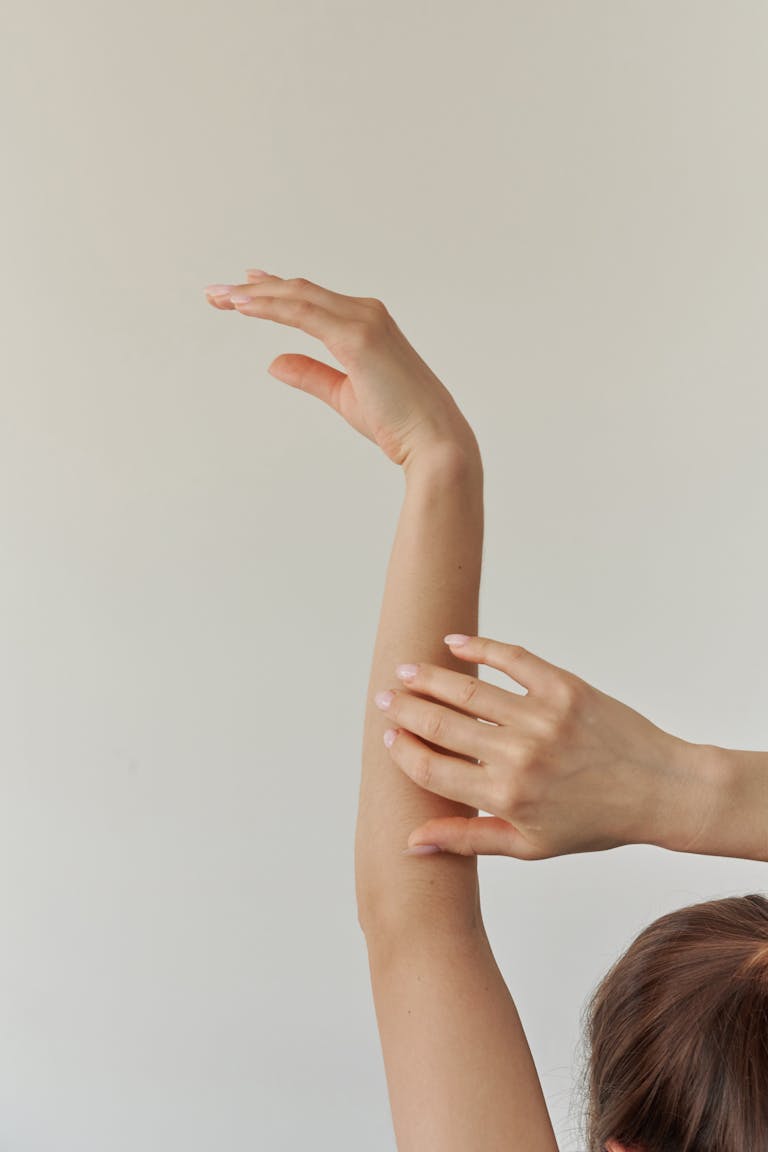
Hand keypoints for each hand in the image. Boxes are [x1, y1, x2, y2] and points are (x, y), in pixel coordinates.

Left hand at [204, 269, 476, 467]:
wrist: (431, 441)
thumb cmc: (397, 422)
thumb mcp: (343, 395)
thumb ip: (311, 375)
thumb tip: (274, 363)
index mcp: (366, 325)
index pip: (309, 299)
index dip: (272, 292)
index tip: (240, 290)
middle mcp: (365, 313)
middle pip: (298, 291)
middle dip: (253, 290)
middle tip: (214, 293)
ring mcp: (363, 321)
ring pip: (297, 296)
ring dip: (254, 295)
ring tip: (219, 297)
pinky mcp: (357, 337)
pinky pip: (303, 313)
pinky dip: (271, 306)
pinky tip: (243, 307)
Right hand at [375, 634, 700, 858]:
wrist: (659, 789)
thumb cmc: (593, 822)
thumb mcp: (530, 845)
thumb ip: (468, 839)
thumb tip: (411, 843)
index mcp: (506, 797)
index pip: (433, 769)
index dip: (402, 751)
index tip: (388, 738)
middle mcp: (519, 756)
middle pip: (441, 725)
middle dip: (405, 710)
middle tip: (385, 699)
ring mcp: (542, 718)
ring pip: (468, 690)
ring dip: (430, 678)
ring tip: (406, 671)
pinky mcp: (564, 688)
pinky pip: (512, 660)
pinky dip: (480, 647)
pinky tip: (454, 643)